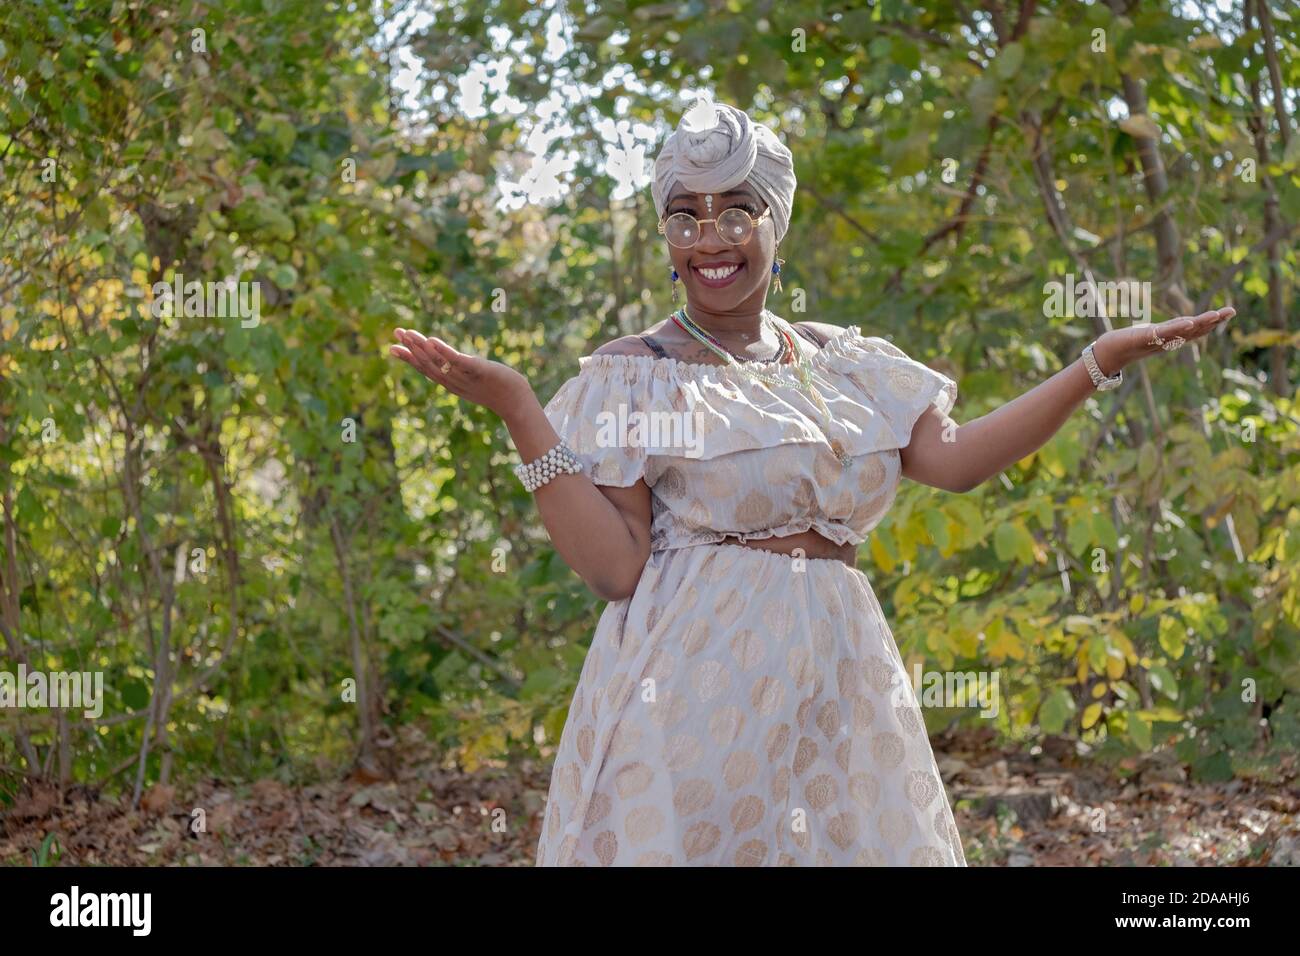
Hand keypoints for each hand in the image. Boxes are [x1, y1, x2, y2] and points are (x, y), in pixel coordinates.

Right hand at [389, 328, 532, 419]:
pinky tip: (432, 341)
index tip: (392, 348)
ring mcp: (465, 377)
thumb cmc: (497, 389)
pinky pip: (458, 361)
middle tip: (396, 332)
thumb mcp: (473, 380)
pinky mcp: (478, 370)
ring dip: (422, 347)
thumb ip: (460, 372)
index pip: (426, 370)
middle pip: (428, 364)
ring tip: (408, 333)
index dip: (408, 358)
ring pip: (439, 362)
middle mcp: (454, 381)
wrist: (517, 402)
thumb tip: (452, 364)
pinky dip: (444, 352)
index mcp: (451, 383)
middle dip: (410, 348)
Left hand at [1093, 306, 1234, 374]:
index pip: (1196, 329)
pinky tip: (1188, 323)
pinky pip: (1161, 334)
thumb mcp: (1154, 334)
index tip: (1230, 312)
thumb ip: (1170, 330)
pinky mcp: (1142, 339)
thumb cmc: (1131, 342)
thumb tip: (1187, 323)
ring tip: (1215, 315)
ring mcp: (1156, 341)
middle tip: (1231, 311)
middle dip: (1213, 321)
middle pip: (1194, 330)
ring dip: (1199, 324)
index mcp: (1171, 338)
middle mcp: (1167, 341)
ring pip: (1181, 332)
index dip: (1213, 322)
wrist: (1109, 352)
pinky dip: (1175, 329)